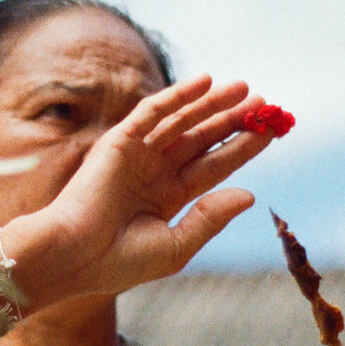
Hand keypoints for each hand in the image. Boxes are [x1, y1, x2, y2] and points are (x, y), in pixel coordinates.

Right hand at [0, 77, 271, 307]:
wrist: (73, 257)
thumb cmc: (119, 262)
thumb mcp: (176, 247)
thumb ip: (211, 219)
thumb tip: (250, 194)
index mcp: (168, 198)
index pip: (214, 166)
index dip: (242, 148)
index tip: (271, 131)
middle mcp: (155, 172)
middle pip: (203, 139)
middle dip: (232, 120)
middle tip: (265, 104)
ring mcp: (137, 155)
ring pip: (183, 121)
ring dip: (212, 103)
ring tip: (245, 89)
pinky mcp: (118, 142)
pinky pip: (152, 112)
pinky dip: (178, 95)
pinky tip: (206, 82)